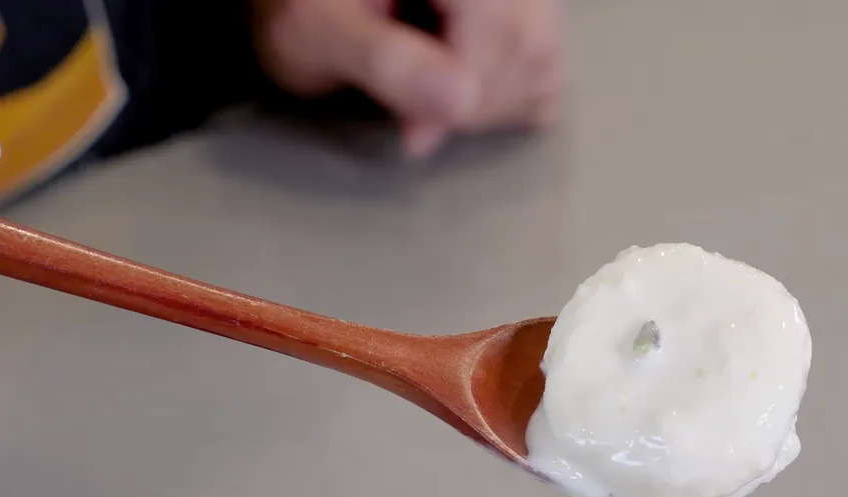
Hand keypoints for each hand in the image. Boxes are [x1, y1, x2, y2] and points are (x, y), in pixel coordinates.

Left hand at [252, 0, 563, 157]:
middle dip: (469, 103)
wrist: (309, 5)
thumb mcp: (315, 33)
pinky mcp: (528, 16)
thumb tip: (459, 98)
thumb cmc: (299, 7)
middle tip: (411, 113)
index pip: (497, 26)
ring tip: (427, 96)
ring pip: (543, 59)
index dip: (461, 90)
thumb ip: (383, 61)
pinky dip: (507, 100)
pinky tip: (456, 89)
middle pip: (527, 44)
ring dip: (487, 105)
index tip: (414, 132)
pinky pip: (547, 69)